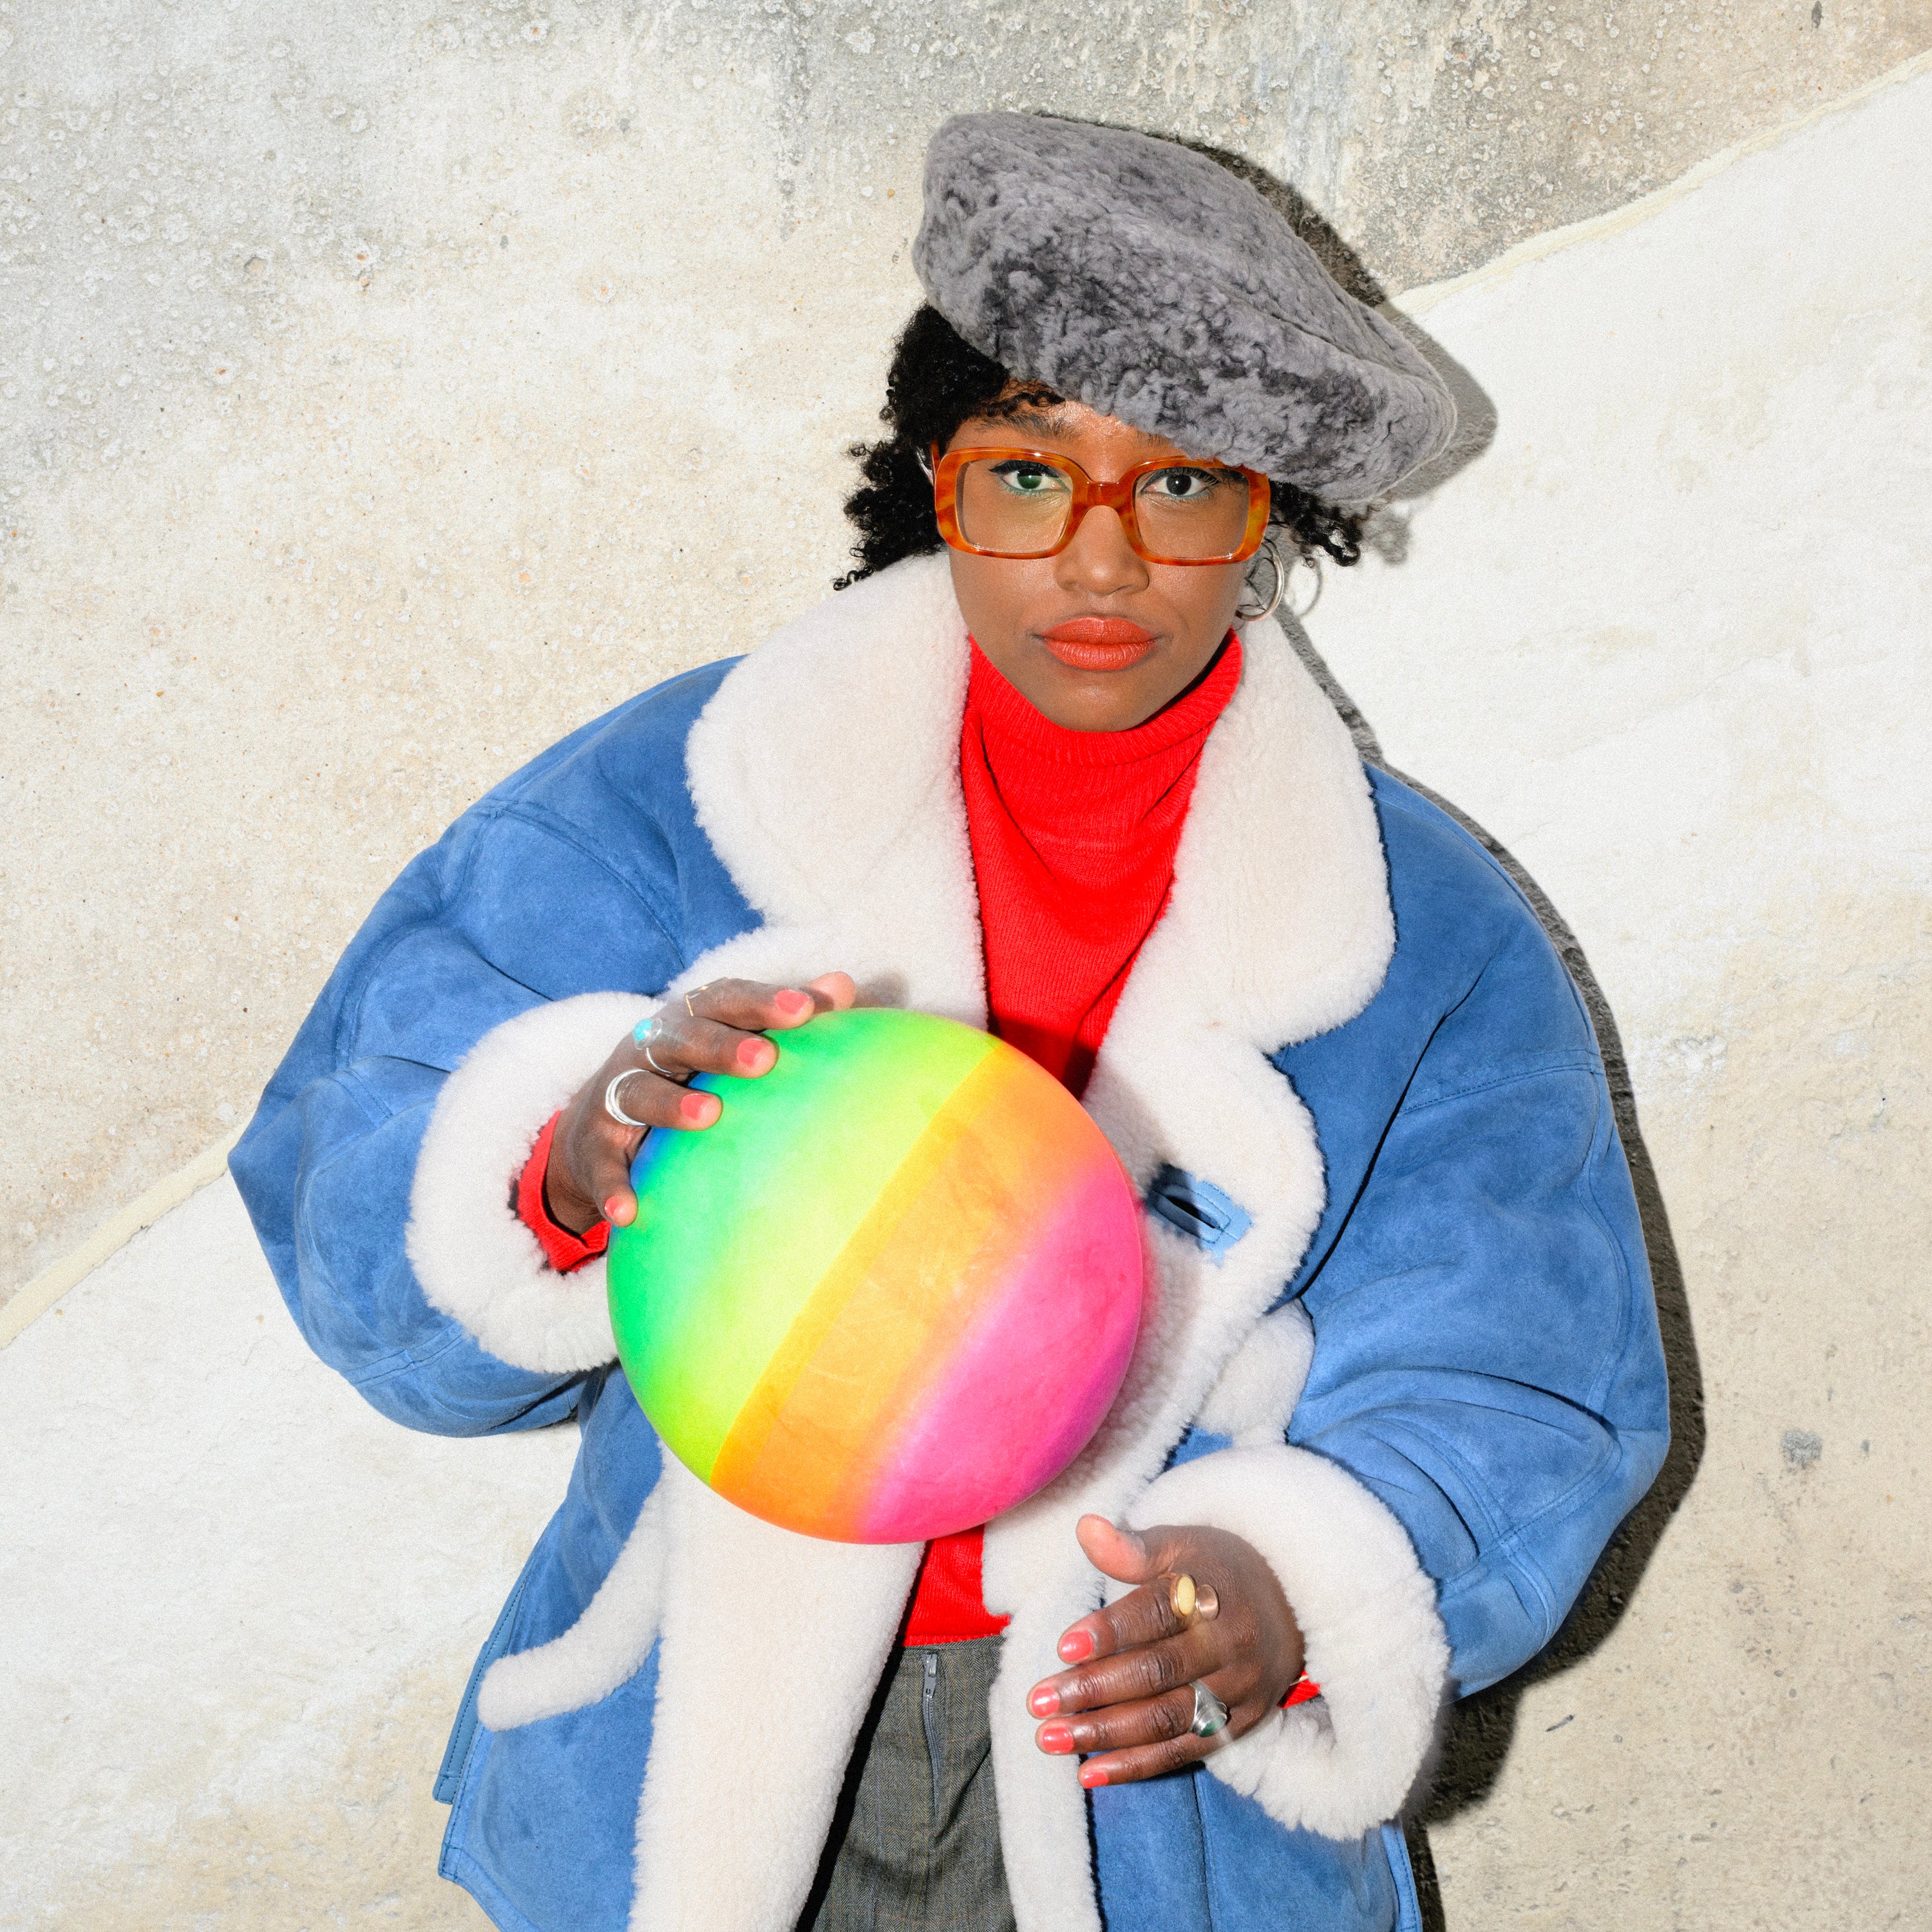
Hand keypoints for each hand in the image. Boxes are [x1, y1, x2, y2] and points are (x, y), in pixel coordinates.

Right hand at [543, 972, 856, 1233]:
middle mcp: (648, 1049)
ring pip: (640, 1091)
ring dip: (672, 1104)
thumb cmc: (687, 1074)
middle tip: (766, 1059)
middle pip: (682, 1038)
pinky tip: (632, 1211)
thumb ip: (781, 1017)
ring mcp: (617, 1095)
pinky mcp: (595, 1145)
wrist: (598, 1126)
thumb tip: (844, 985)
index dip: (763, 1001)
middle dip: (721, 1045)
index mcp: (688, 1019)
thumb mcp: (728, 1040)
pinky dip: (614, 1187)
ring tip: (709, 1115)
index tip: (806, 1010)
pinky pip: (603, 1166)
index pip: (725, 1000)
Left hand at [1027, 1514, 1303, 1787]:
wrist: (1292, 1603)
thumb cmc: (1216, 1570)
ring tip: (1050, 1737)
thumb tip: (1085, 1528)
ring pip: (1167, 1718)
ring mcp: (1239, 1689)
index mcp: (1212, 1592)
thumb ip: (1133, 1548)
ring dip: (1106, 1733)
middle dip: (1094, 1690)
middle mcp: (1230, 1644)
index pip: (1158, 1613)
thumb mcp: (1182, 1545)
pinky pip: (1185, 1752)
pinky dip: (1137, 1765)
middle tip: (1039, 1702)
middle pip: (1158, 1672)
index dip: (1111, 1631)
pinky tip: (1089, 1771)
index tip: (1063, 1646)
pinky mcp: (1242, 1724)